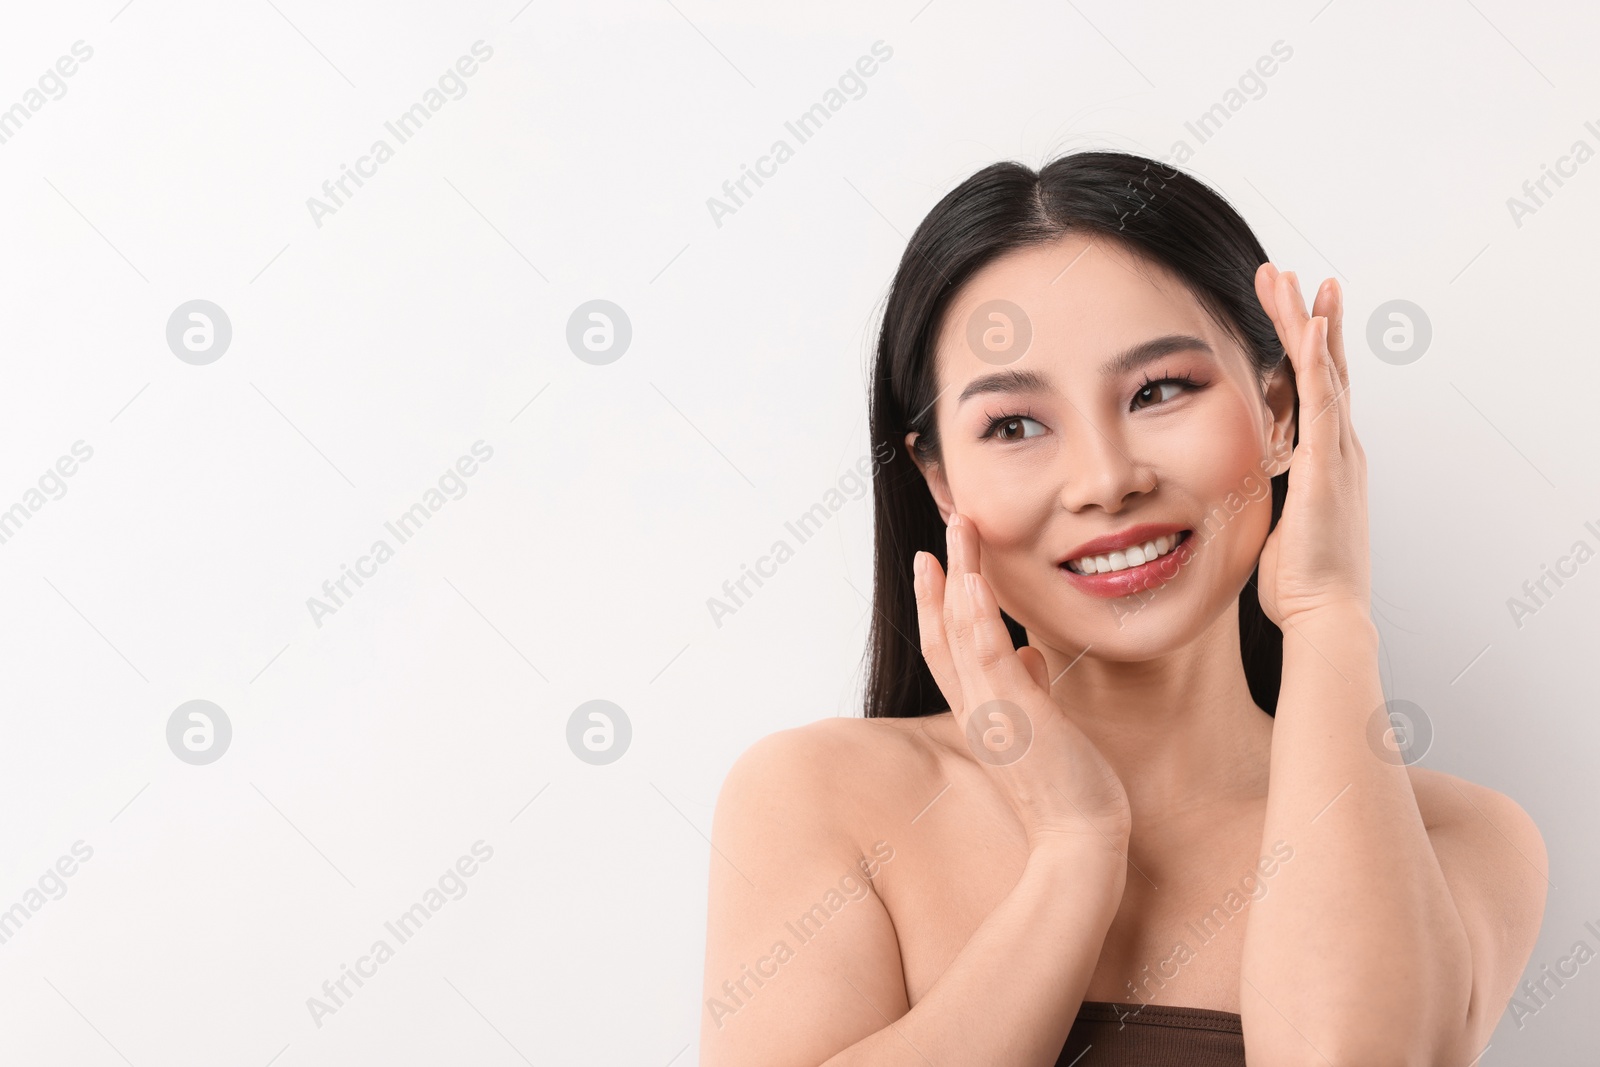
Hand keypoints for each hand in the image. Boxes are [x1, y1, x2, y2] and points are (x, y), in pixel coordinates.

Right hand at [913, 513, 1133, 856]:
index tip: (935, 560)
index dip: (936, 600)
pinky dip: (977, 614)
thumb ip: (1030, 689)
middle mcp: (975, 708)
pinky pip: (987, 654)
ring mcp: (990, 710)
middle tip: (946, 524)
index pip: (948, 646)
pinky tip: (975, 578)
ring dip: (960, 573)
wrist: (1079, 840)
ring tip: (960, 528)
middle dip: (944, 572)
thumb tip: (1030, 655)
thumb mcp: (1045, 729)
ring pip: (962, 629)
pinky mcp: (1014, 715)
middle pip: (944, 627)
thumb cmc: (1068, 791)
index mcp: (980, 711)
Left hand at [1252, 265, 1372, 629]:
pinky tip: (1311, 326)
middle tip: (1286, 273)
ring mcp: (1339, 453)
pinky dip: (1317, 361)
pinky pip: (1323, 402)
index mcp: (1328, 460)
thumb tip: (1245, 481)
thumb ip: (1269, 492)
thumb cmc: (1299, 580)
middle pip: (1323, 365)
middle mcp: (1340, 448)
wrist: (1325, 613)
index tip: (1288, 308)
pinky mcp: (1328, 465)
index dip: (1302, 345)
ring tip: (1293, 278)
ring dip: (1306, 321)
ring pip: (1324, 370)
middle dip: (1305, 316)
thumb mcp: (1277, 521)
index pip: (1315, 388)